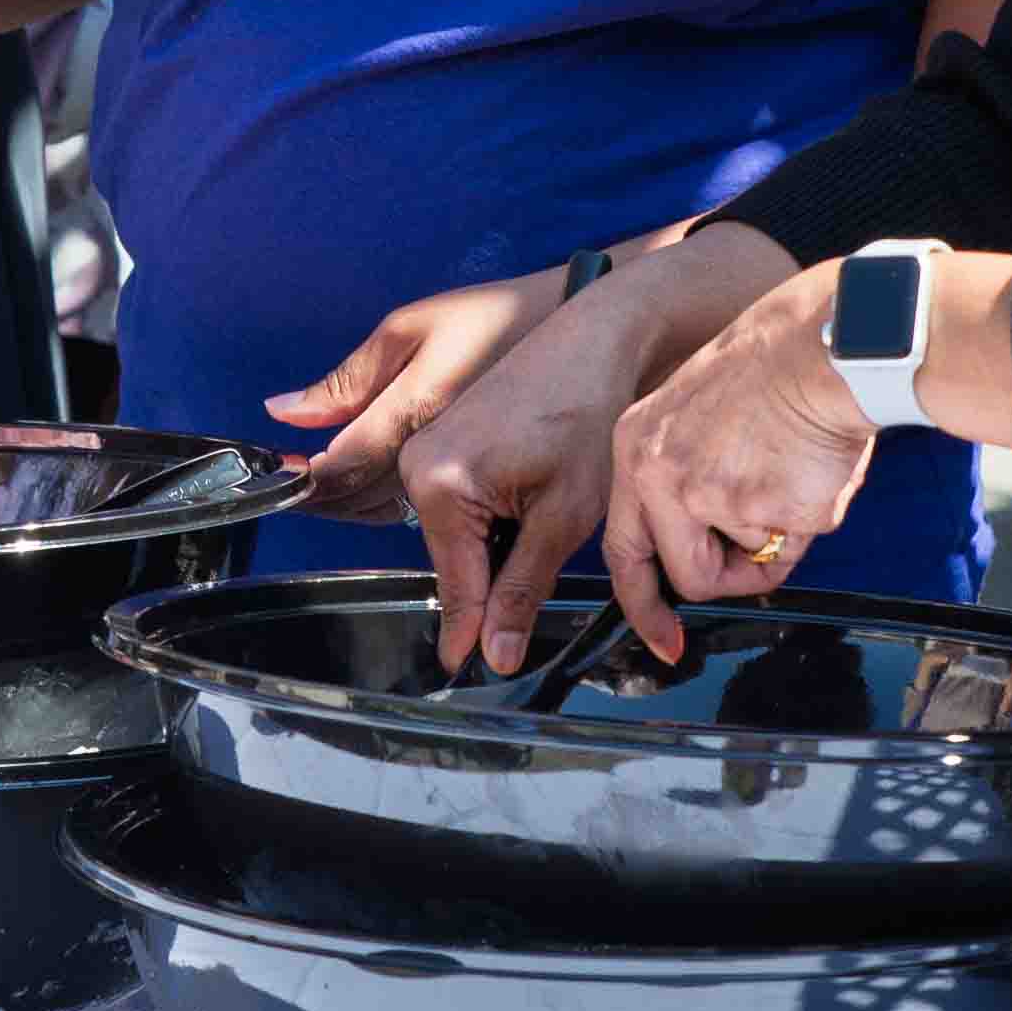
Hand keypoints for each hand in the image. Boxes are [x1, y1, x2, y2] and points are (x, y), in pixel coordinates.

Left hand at [269, 272, 563, 532]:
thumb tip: (283, 410)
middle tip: (289, 491)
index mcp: (416, 407)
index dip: (305, 480)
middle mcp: (438, 452)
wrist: (585, 337)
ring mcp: (464, 475)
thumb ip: (348, 380)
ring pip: (391, 512)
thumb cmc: (496, 317)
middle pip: (361, 499)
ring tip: (324, 494)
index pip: (342, 466)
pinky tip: (374, 494)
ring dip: (354, 509)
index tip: (281, 477)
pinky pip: (425, 513)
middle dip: (322, 499)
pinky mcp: (486, 488)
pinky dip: (391, 507)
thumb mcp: (410, 328)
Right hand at [376, 227, 786, 668]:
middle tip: (545, 576)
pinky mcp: (440, 437)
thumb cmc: (588, 413)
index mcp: (439, 483)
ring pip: (456, 534)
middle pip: (453, 559)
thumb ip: (521, 589)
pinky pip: (457, 503)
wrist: (595, 339)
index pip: (456, 582)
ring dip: (496, 547)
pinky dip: (493, 518)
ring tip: (549, 521)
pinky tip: (535, 498)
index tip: (468, 671)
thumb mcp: (563, 516)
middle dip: (493, 579)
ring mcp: (423, 446)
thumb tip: (494, 654)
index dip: (471, 631)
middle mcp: (416, 462)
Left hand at [604, 256, 984, 659]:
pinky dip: (810, 519)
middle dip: (730, 577)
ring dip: (777, 539)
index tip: (664, 640)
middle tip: (762, 553)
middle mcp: (660, 475)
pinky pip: (792, 547)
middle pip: (687, 576)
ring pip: (748, 563)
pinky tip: (811, 468)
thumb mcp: (696, 415)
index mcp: (637, 448)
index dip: (644, 603)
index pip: (624, 548)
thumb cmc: (776, 368)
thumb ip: (686, 477)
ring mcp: (708, 495)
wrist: (825, 342)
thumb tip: (707, 543)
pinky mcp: (762, 508)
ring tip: (790, 472)